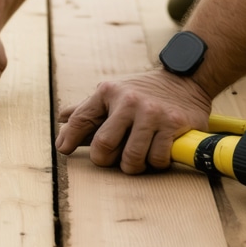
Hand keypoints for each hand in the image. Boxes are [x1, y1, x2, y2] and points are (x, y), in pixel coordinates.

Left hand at [55, 70, 210, 173]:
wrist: (184, 80)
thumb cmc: (142, 92)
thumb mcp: (113, 93)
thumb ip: (88, 108)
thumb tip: (61, 118)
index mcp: (109, 92)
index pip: (82, 119)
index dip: (69, 138)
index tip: (64, 150)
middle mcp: (128, 101)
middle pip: (104, 146)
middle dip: (105, 160)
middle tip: (112, 159)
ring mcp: (151, 112)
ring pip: (131, 158)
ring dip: (132, 166)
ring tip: (136, 159)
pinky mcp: (173, 123)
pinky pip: (157, 159)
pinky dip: (155, 163)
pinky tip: (156, 152)